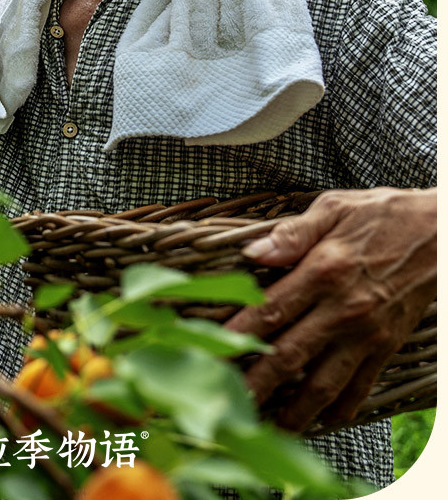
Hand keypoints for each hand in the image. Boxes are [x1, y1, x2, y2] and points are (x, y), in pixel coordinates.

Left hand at [223, 186, 435, 431]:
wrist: (440, 232)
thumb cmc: (383, 214)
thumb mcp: (334, 208)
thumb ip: (292, 233)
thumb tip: (253, 252)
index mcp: (324, 270)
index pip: (271, 309)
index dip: (239, 334)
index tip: (213, 352)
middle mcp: (343, 308)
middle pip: (290, 355)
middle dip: (256, 384)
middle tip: (228, 404)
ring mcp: (367, 333)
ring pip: (324, 383)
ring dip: (294, 410)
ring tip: (268, 428)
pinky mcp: (387, 345)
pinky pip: (360, 386)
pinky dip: (340, 409)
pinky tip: (321, 421)